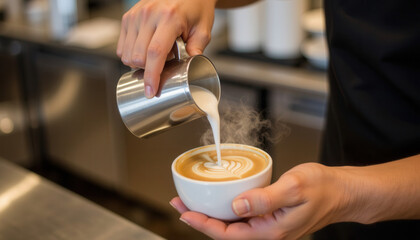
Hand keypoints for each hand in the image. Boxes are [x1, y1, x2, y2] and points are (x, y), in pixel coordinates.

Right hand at [117, 0, 215, 97]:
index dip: (151, 76)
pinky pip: (121, 46)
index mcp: (169, 18)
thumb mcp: (203, 29)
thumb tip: (191, 68)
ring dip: (139, 63)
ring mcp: (136, 15)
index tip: (151, 91)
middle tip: (165, 64)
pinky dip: (131, 54)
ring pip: (127, 54)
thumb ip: (197, 49)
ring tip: (157, 53)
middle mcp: (149, 15)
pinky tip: (146, 49)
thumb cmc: (195, 6)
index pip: (155, 53)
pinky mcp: (128, 17)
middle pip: (138, 57)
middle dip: (147, 70)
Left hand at [170, 163, 348, 239]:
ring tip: (193, 202)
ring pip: (232, 225)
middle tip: (180, 203)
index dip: (203, 224)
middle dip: (201, 219)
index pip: (228, 234)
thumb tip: (237, 207)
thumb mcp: (294, 188)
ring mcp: (268, 227)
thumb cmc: (323, 188)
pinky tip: (219, 200)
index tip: (185, 212)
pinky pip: (242, 218)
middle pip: (226, 232)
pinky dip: (226, 210)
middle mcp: (267, 233)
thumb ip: (265, 199)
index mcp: (270, 232)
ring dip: (211, 215)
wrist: (341, 191)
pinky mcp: (270, 218)